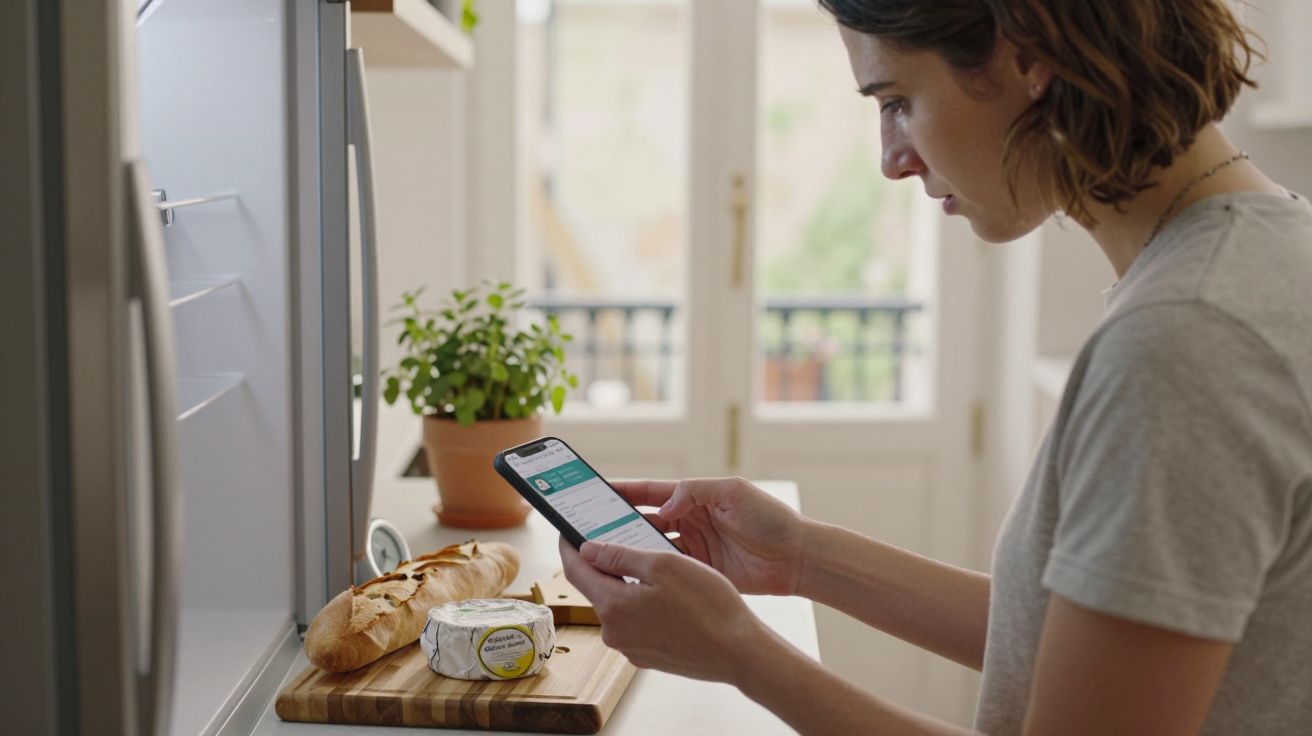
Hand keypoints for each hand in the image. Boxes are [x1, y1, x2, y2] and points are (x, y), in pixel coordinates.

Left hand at [559, 537, 766, 683]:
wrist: (739, 653)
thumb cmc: (707, 605)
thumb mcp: (664, 565)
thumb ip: (620, 555)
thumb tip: (586, 549)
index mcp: (612, 605)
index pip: (575, 570)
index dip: (569, 546)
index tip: (567, 531)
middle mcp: (614, 632)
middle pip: (598, 588)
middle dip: (606, 564)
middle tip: (622, 541)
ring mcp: (631, 648)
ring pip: (620, 606)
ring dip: (629, 586)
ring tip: (655, 568)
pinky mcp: (648, 657)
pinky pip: (637, 624)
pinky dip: (644, 606)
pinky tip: (670, 598)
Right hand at [613, 477, 808, 595]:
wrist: (798, 557)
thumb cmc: (771, 519)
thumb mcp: (733, 493)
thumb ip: (695, 493)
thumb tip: (662, 506)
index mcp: (695, 498)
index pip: (650, 493)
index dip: (623, 491)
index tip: (595, 491)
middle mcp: (690, 521)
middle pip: (644, 521)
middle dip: (618, 524)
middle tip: (590, 528)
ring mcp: (694, 548)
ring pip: (653, 548)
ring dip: (631, 550)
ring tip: (604, 554)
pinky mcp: (701, 572)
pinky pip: (670, 572)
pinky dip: (651, 574)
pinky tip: (632, 577)